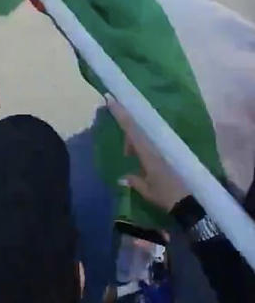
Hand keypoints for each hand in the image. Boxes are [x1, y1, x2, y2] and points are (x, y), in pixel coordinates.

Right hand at [106, 95, 187, 211]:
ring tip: (134, 157)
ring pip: (146, 135)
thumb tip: (122, 177)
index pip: (132, 128)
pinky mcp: (173, 153)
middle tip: (127, 153)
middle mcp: (156, 146)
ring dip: (137, 141)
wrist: (191, 202)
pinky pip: (154, 142)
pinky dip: (146, 145)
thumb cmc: (167, 196)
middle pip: (138, 129)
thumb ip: (135, 181)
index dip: (121, 114)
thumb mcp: (147, 190)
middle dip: (129, 135)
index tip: (112, 100)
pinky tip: (144, 155)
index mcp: (148, 152)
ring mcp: (165, 148)